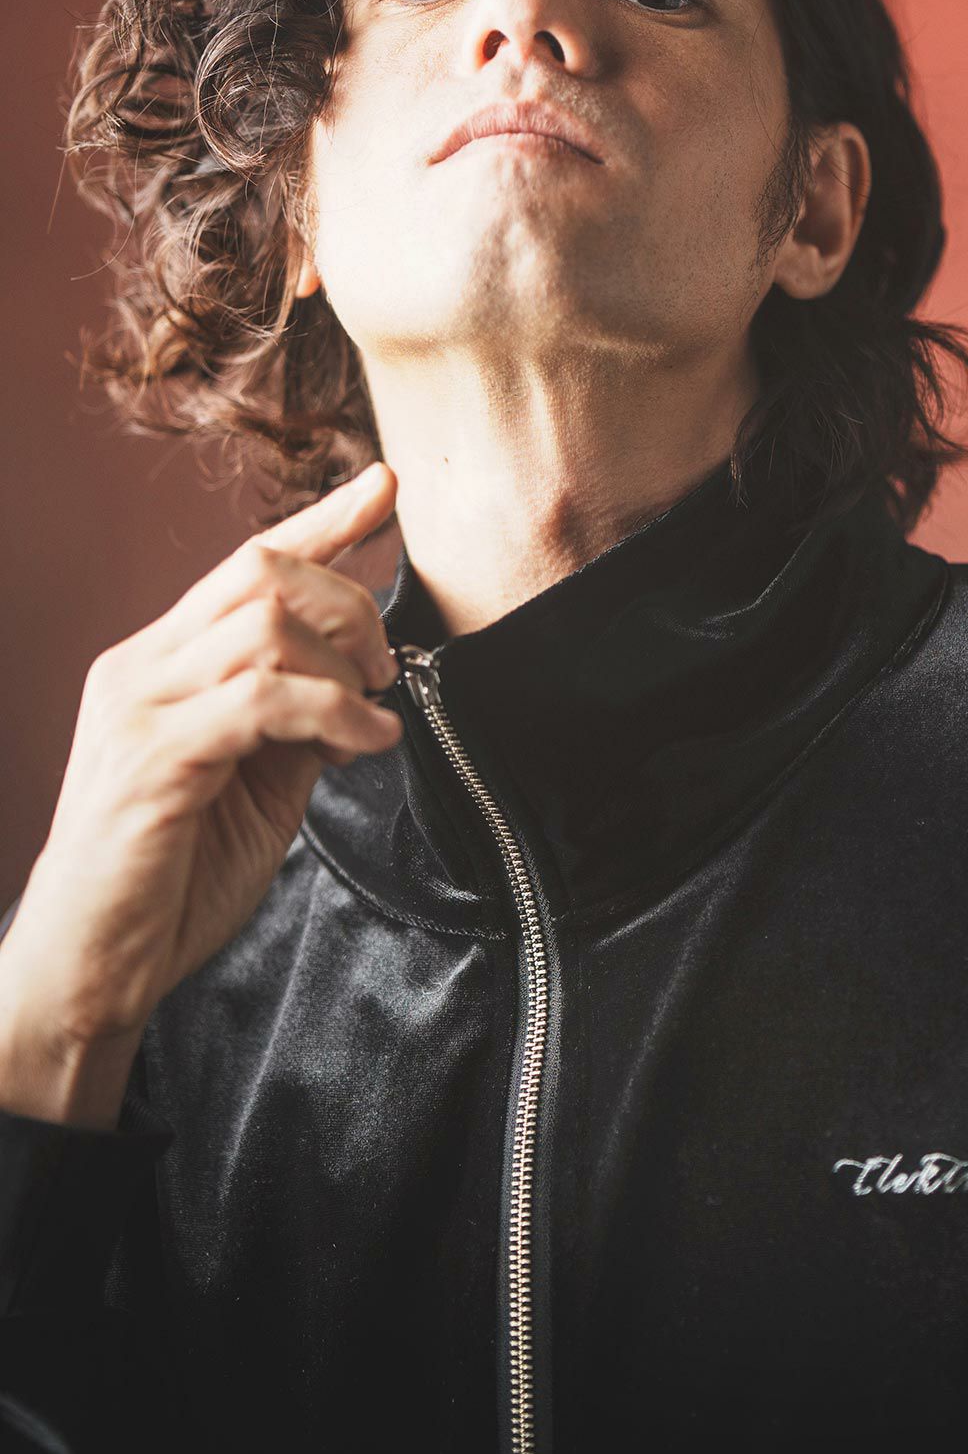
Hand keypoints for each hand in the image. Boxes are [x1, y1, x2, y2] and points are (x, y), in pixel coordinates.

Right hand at [0, 463, 403, 1059]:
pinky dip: (333, 713)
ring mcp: (139, 707)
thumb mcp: (259, 785)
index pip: (245, 563)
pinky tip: (365, 745)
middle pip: (260, 572)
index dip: (322, 519)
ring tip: (372, 716)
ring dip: (344, 663)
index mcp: (161, 663)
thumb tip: (361, 684)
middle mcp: (141, 667)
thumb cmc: (172, 879)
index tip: (384, 487)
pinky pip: (261, 699)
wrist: (93, 966)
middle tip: (386, 669)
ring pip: (263, 626)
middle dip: (348, 604)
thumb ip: (299, 723)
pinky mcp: (153, 757)